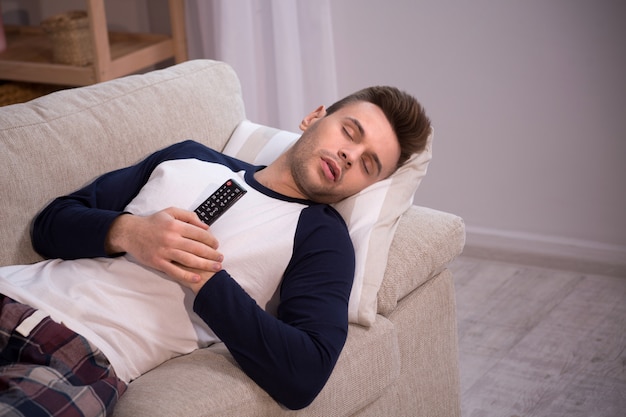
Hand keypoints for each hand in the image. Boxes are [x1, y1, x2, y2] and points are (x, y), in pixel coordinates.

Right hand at [106, 207, 222, 285]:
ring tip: (216, 267)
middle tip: (220, 258)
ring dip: (205, 265)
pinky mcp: (158, 262)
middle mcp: (171, 238)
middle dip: (212, 254)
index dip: (211, 240)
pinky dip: (187, 276)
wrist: (130, 232)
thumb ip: (189, 216)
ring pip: (189, 260)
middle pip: (197, 248)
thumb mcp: (171, 212)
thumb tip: (206, 226)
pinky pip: (175, 271)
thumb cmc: (153, 222)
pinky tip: (197, 278)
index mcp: (175, 226)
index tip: (216, 245)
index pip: (199, 234)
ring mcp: (164, 252)